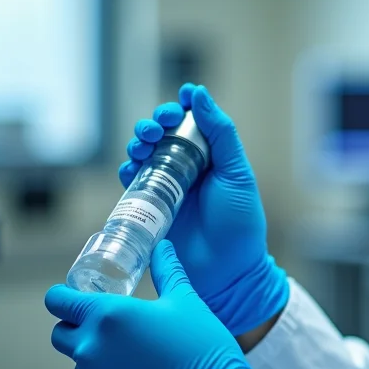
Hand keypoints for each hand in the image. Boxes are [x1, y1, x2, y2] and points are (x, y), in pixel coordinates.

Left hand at [46, 240, 277, 368]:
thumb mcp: (185, 300)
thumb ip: (167, 270)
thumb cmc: (200, 345)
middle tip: (106, 325)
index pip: (58, 301)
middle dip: (75, 327)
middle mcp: (91, 348)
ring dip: (95, 357)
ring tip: (132, 355)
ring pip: (79, 364)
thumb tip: (162, 247)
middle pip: (60, 335)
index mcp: (108, 316)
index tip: (75, 297)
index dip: (63, 297)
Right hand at [123, 83, 287, 334]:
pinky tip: (131, 168)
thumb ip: (221, 133)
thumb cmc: (240, 223)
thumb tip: (199, 95)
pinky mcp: (150, 208)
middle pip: (161, 135)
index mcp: (211, 156)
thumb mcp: (236, 173)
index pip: (191, 123)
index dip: (181, 108)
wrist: (228, 273)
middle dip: (154, 123)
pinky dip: (127, 171)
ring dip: (138, 143)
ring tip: (143, 145)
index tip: (180, 101)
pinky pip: (132, 183)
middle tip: (157, 127)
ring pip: (143, 155)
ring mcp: (167, 188)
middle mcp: (187, 168)